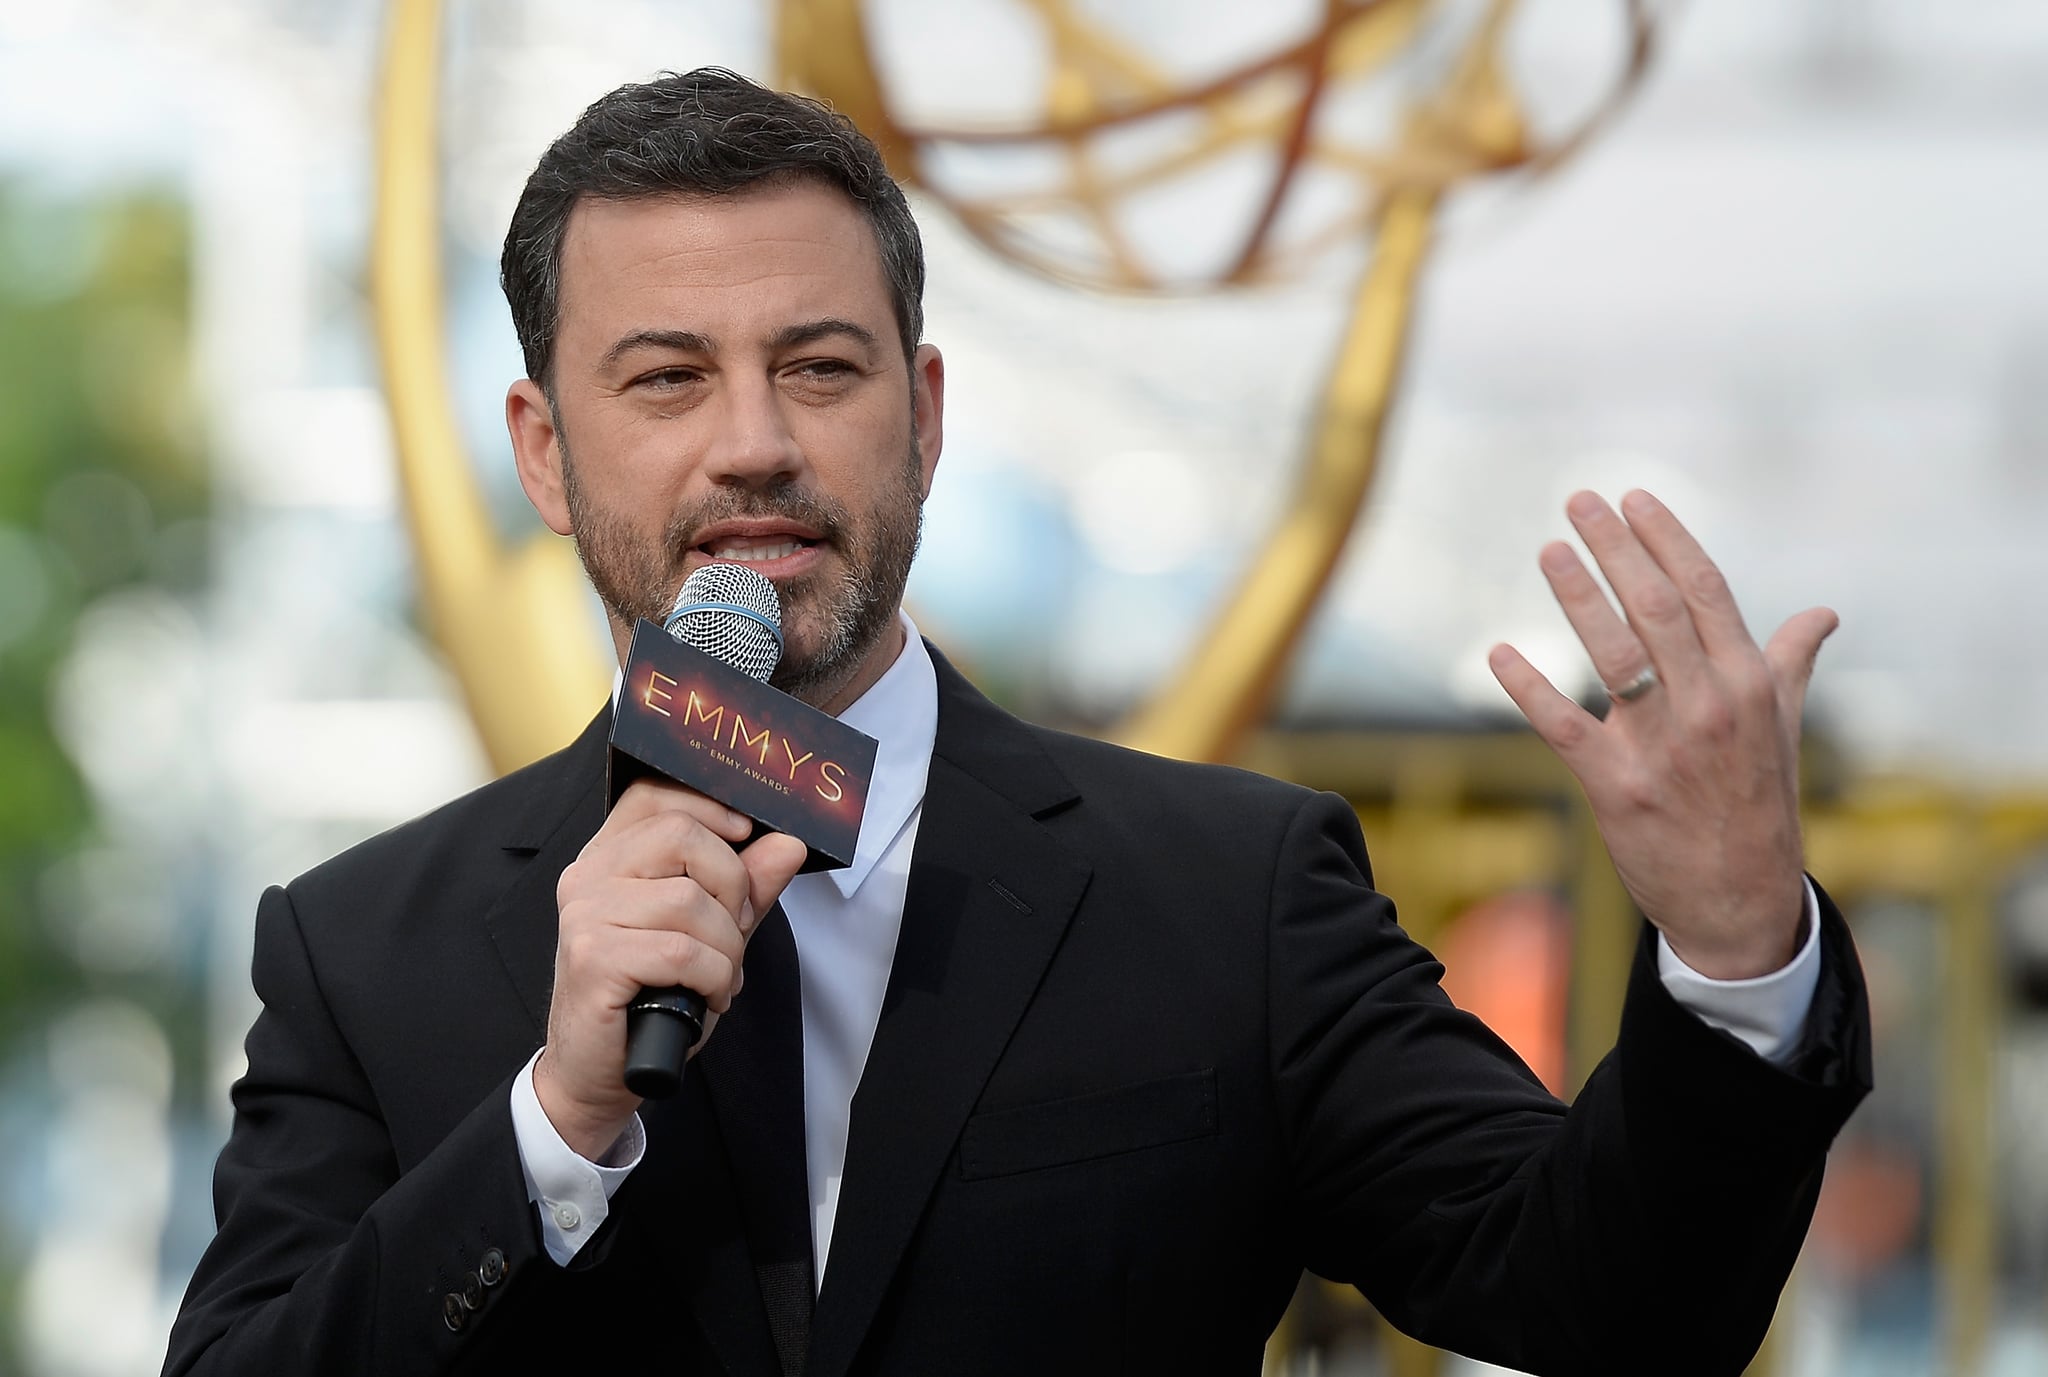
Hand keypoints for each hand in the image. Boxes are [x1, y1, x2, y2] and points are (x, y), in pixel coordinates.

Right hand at [534, 778, 808, 1158]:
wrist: (600, 1071)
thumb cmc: (651, 996)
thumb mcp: (708, 932)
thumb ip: (746, 885)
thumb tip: (790, 844)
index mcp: (609, 858)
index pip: (653, 794)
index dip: (709, 806)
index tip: (745, 834)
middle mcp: (588, 876)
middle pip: (683, 836)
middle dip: (732, 886)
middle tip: (735, 930)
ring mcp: (585, 915)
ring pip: (690, 901)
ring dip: (726, 948)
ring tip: (717, 976)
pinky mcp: (593, 957)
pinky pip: (683, 953)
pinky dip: (713, 979)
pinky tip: (706, 997)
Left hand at [1489, 490, 1834, 979]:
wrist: (1742, 904)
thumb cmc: (1759, 807)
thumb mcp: (1784, 732)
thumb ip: (1791, 664)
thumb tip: (1823, 612)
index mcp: (1750, 685)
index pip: (1706, 590)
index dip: (1665, 538)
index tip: (1632, 497)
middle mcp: (1710, 707)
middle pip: (1657, 607)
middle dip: (1617, 548)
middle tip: (1579, 501)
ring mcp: (1663, 747)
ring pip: (1614, 654)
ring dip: (1577, 597)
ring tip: (1549, 550)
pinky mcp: (1617, 787)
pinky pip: (1563, 726)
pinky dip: (1528, 687)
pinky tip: (1498, 653)